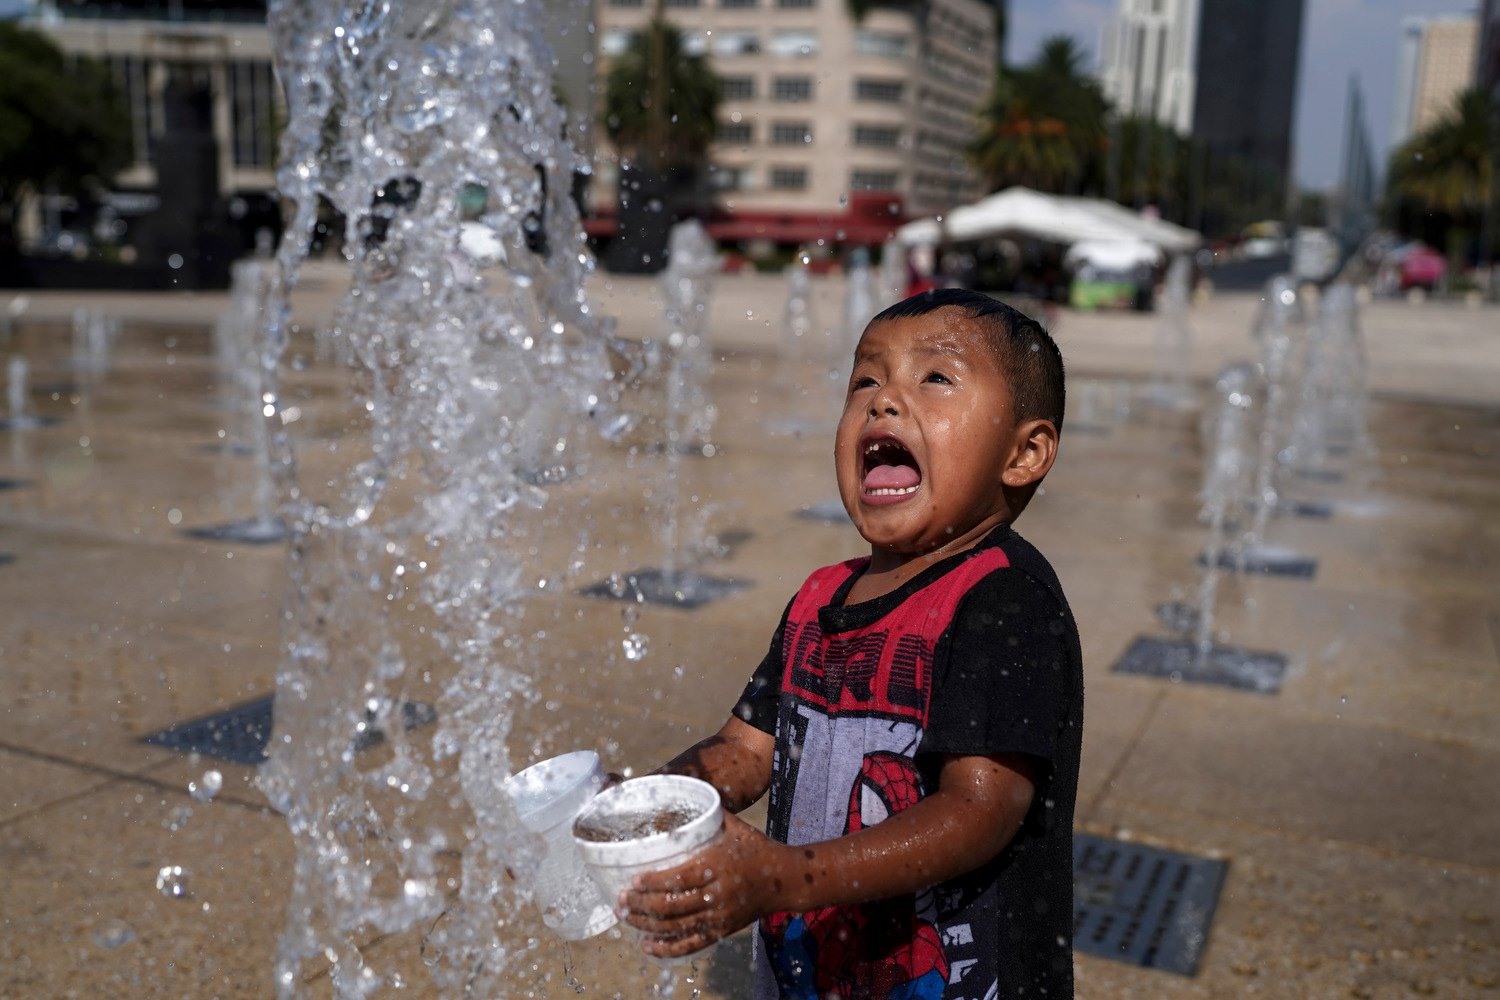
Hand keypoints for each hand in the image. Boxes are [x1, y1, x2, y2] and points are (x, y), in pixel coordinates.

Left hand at [619, 812, 786, 959]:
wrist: (784, 879)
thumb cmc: (755, 847)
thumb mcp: (734, 826)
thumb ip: (708, 813)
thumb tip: (681, 793)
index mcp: (717, 866)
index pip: (679, 879)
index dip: (654, 883)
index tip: (633, 880)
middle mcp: (717, 894)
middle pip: (673, 906)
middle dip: (642, 905)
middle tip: (620, 900)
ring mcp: (719, 916)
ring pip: (677, 926)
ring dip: (647, 925)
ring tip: (626, 917)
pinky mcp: (722, 931)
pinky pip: (691, 944)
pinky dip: (667, 948)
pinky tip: (646, 946)